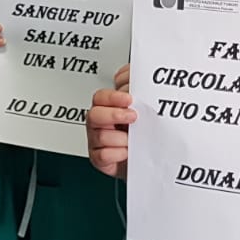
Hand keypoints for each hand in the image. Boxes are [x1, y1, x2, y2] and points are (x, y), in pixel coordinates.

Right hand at [87, 63, 133, 178]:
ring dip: (120, 138)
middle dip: (114, 115)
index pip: (101, 97)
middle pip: (94, 114)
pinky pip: (103, 155)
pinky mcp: (99, 159)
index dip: (113, 97)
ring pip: (100, 136)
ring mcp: (97, 141)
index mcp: (107, 108)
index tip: (129, 98)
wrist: (144, 160)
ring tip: (133, 140)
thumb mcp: (143, 112)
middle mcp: (100, 124)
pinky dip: (117, 154)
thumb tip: (136, 79)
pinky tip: (127, 152)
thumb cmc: (142, 135)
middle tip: (133, 117)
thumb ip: (138, 95)